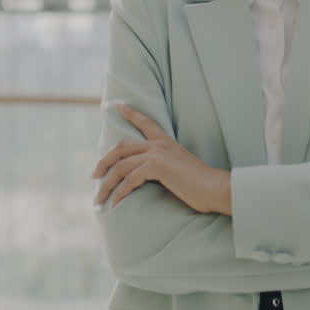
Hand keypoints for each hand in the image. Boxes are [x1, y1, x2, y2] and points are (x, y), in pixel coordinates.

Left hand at [92, 103, 232, 214]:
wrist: (215, 188)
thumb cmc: (201, 186)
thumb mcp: (180, 171)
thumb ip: (165, 168)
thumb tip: (148, 176)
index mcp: (166, 142)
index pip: (145, 122)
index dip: (129, 113)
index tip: (114, 104)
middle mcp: (159, 144)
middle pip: (121, 147)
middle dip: (103, 160)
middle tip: (93, 174)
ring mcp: (157, 154)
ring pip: (120, 166)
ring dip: (106, 185)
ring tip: (98, 199)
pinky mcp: (156, 167)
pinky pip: (129, 180)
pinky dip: (120, 194)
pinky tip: (115, 204)